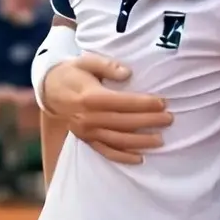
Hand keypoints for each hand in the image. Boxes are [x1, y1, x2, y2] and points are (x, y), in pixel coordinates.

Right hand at [40, 55, 171, 163]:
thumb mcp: (88, 61)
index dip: (144, 104)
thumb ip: (108, 65)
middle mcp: (89, 118)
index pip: (123, 103)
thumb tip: (128, 73)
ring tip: (160, 140)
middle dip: (149, 122)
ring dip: (140, 142)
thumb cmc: (73, 72)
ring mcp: (86, 132)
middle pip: (124, 123)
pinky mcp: (85, 139)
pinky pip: (105, 151)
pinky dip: (122, 157)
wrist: (49, 90)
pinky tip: (138, 158)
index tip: (163, 103)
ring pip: (117, 140)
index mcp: (91, 97)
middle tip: (170, 119)